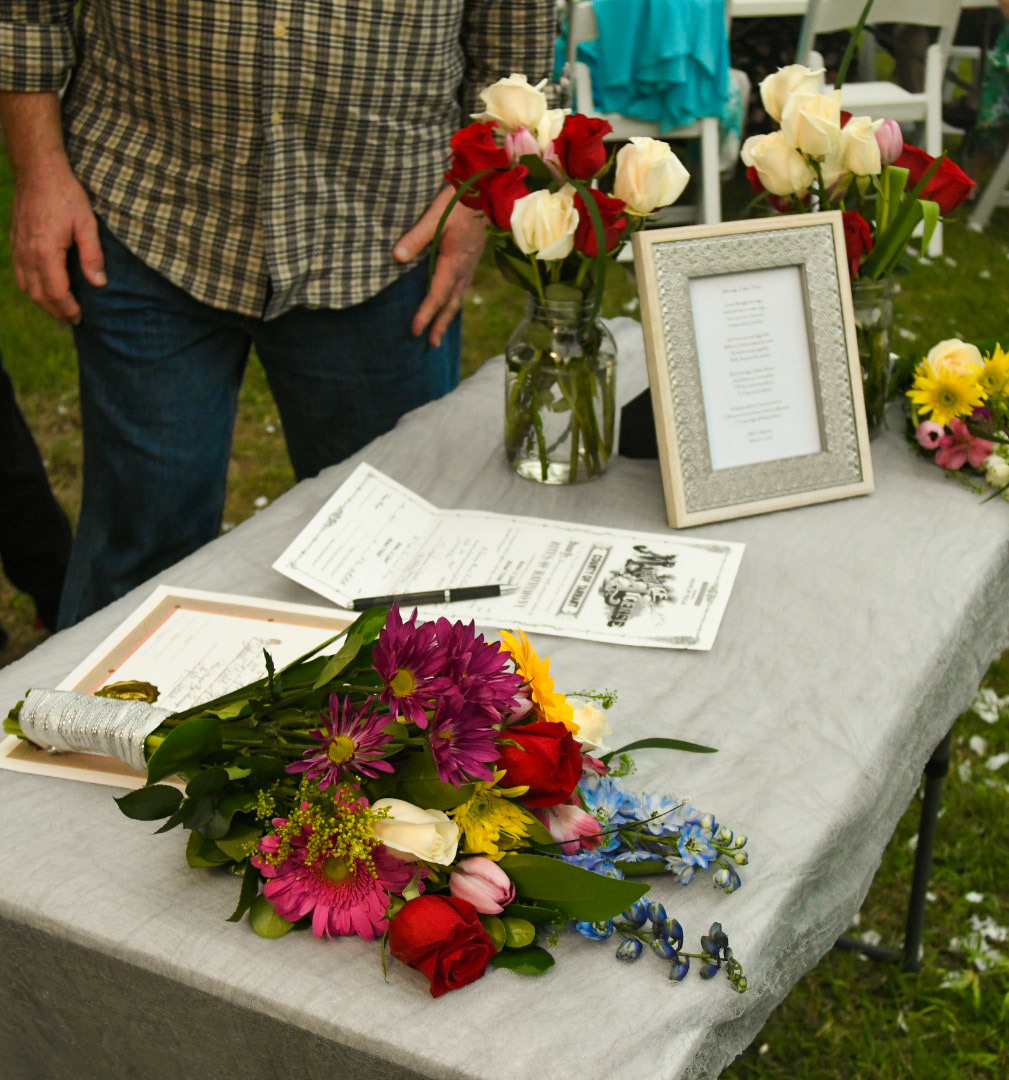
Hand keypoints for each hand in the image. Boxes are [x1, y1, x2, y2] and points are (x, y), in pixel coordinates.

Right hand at [10, 158, 105, 323]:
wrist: (38, 170)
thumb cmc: (66, 195)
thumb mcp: (87, 223)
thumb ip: (93, 255)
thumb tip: (99, 283)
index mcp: (45, 251)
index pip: (55, 292)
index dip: (67, 308)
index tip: (79, 317)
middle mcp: (27, 253)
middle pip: (38, 294)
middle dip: (55, 311)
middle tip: (72, 319)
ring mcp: (18, 247)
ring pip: (25, 285)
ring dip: (42, 301)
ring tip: (60, 309)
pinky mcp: (16, 240)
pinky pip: (19, 272)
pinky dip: (31, 287)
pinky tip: (44, 289)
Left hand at [393, 186, 485, 347]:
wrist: (489, 191)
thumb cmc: (460, 201)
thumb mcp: (435, 216)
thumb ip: (416, 237)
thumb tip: (396, 257)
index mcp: (454, 262)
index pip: (437, 295)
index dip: (426, 314)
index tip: (415, 331)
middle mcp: (464, 270)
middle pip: (451, 304)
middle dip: (440, 325)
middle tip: (430, 344)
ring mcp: (470, 266)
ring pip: (458, 299)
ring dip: (448, 317)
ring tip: (439, 333)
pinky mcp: (472, 261)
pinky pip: (462, 289)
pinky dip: (454, 303)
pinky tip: (450, 305)